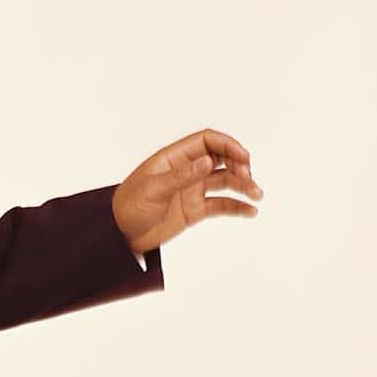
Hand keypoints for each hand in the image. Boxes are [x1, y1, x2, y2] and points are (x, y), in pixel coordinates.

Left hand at [112, 127, 262, 254]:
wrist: (120, 235)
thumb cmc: (128, 206)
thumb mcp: (153, 189)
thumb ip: (181, 176)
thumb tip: (208, 161)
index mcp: (174, 157)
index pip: (207, 141)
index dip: (228, 145)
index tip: (244, 156)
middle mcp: (187, 170)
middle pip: (221, 158)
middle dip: (239, 164)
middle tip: (247, 177)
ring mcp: (192, 189)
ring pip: (225, 181)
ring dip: (243, 185)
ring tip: (257, 194)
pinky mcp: (195, 210)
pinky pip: (221, 205)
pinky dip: (237, 206)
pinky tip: (250, 210)